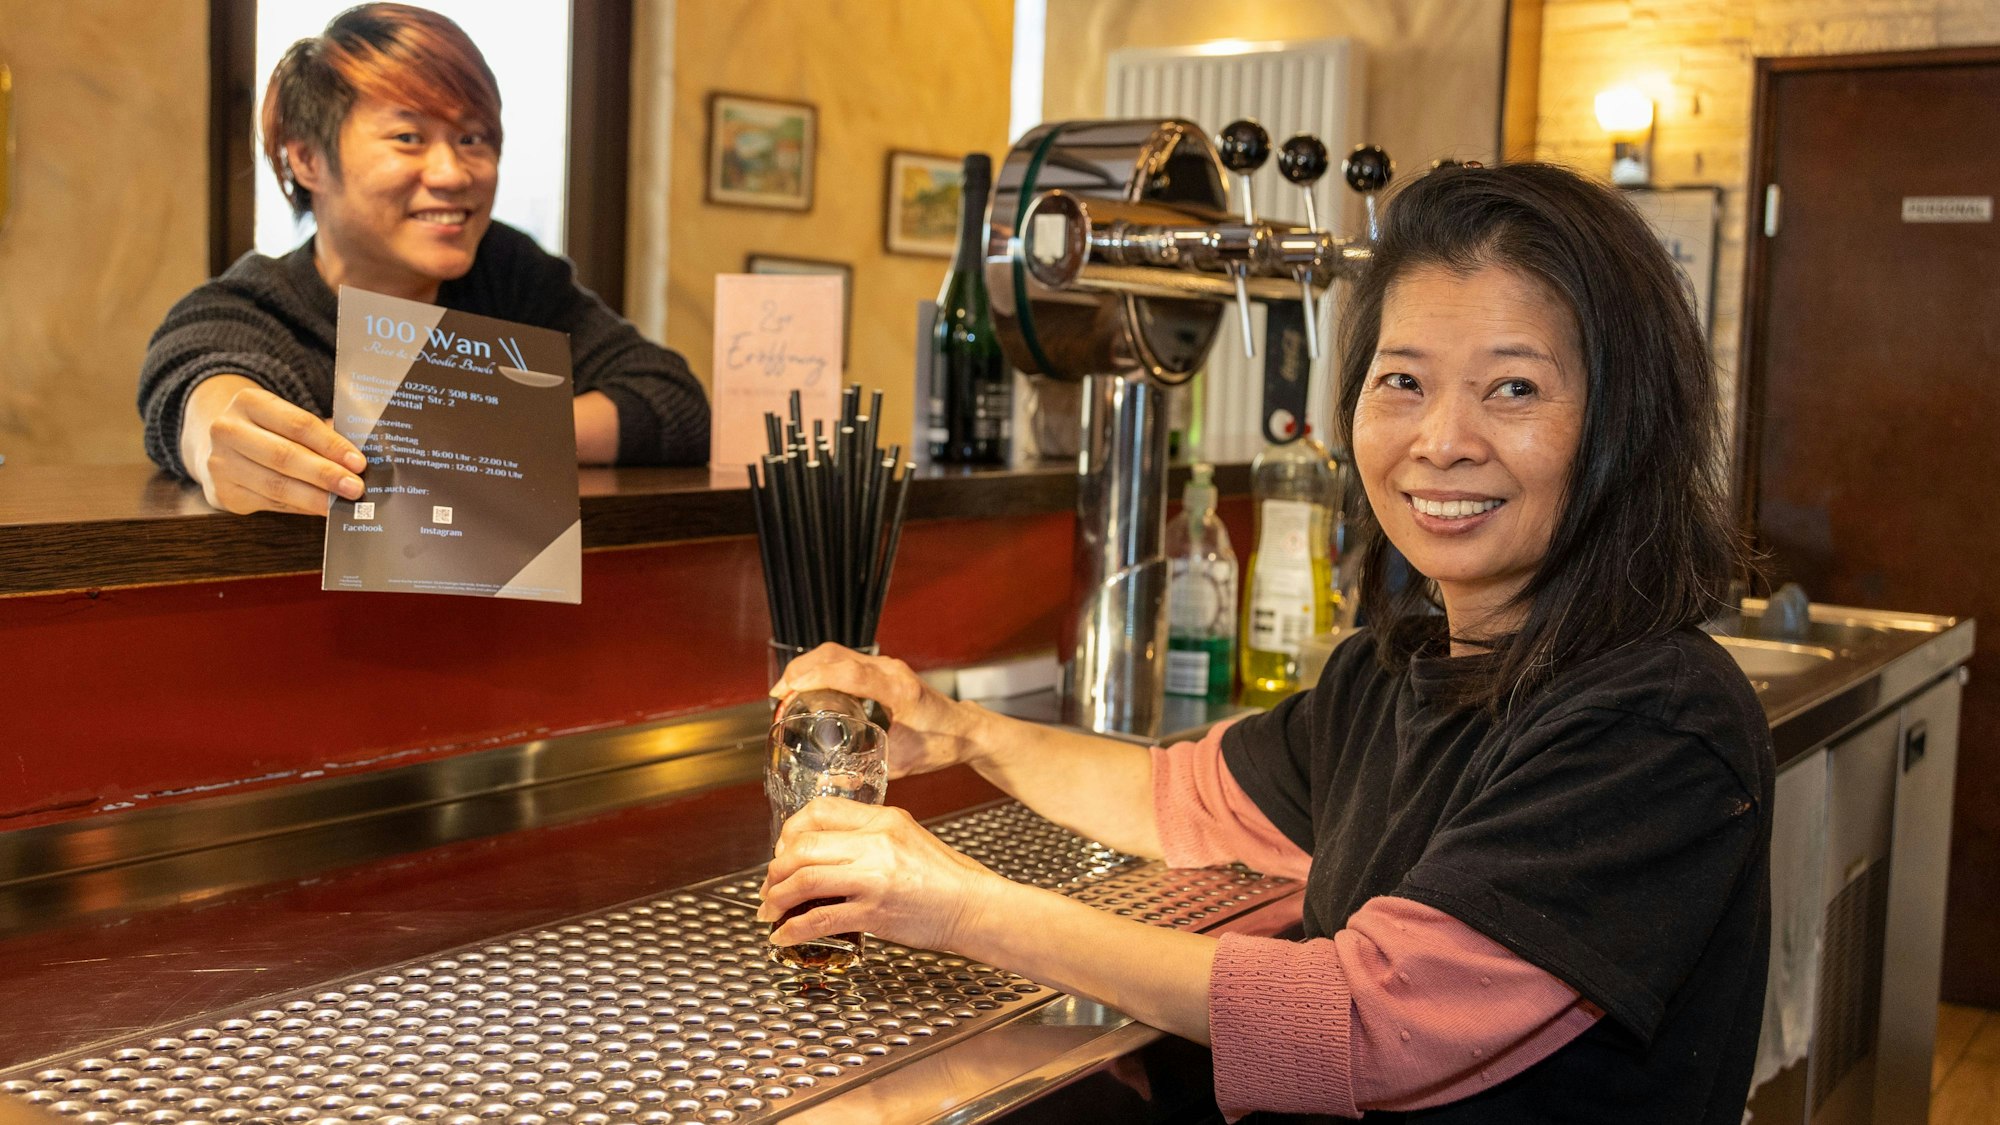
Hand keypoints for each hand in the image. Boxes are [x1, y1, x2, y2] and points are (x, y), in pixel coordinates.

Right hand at [181, 375, 365, 514]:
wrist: (218, 446)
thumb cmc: (267, 431)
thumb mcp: (285, 419)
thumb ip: (318, 433)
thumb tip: (357, 459)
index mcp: (249, 402)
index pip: (298, 424)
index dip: (331, 445)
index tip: (358, 462)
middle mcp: (227, 430)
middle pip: (284, 456)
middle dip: (325, 474)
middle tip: (355, 488)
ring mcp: (220, 463)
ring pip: (276, 485)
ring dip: (314, 497)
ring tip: (341, 503)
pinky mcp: (222, 493)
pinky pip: (270, 504)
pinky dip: (300, 508)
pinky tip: (320, 509)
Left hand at [759, 796, 1009, 954]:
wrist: (974, 907)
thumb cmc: (945, 876)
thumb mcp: (907, 835)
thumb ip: (868, 834)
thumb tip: (824, 847)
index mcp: (882, 819)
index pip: (818, 811)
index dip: (789, 832)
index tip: (782, 851)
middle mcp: (875, 843)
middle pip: (802, 847)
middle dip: (774, 871)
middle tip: (770, 886)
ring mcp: (873, 879)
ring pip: (803, 880)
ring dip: (776, 898)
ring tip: (770, 911)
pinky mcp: (874, 914)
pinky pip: (820, 919)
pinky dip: (793, 930)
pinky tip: (784, 937)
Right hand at [772, 644, 983, 777]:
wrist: (965, 730)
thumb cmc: (941, 743)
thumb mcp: (903, 762)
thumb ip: (867, 771)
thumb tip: (830, 783)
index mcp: (898, 689)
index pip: (850, 673)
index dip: (815, 677)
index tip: (789, 690)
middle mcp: (890, 670)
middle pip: (835, 655)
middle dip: (800, 669)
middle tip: (778, 694)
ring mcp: (885, 665)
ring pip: (836, 653)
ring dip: (808, 666)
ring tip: (785, 690)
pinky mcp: (881, 668)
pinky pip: (844, 659)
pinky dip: (821, 668)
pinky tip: (808, 687)